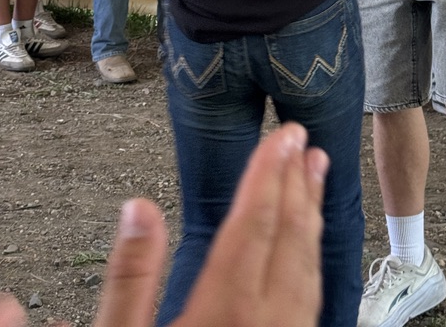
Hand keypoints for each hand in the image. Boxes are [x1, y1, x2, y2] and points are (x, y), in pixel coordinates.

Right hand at [0, 123, 327, 326]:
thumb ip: (130, 277)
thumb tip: (138, 209)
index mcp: (221, 310)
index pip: (254, 225)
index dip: (269, 174)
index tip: (282, 136)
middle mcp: (262, 324)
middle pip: (288, 240)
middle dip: (295, 184)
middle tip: (302, 140)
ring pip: (308, 270)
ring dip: (312, 217)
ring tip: (316, 176)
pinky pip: (311, 302)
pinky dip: (313, 262)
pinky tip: (309, 249)